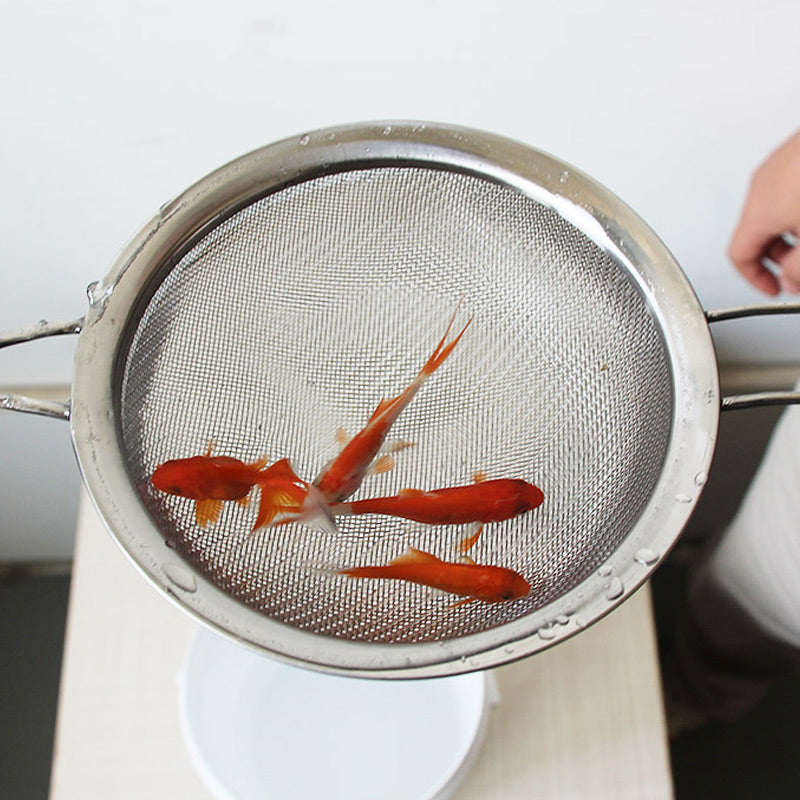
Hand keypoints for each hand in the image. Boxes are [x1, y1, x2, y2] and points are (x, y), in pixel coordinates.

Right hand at [728, 130, 799, 295]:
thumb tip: (790, 281)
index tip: (777, 287)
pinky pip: (790, 187)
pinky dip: (798, 205)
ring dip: (792, 230)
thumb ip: (797, 269)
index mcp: (759, 210)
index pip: (738, 256)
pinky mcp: (798, 150)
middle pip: (756, 232)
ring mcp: (781, 163)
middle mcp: (763, 184)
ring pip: (775, 209)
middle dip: (779, 256)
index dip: (756, 278)